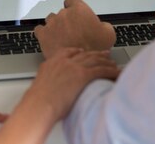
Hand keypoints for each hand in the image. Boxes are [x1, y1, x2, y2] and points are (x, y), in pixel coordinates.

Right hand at [0, 48, 118, 143]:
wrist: (39, 104)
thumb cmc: (38, 100)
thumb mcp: (41, 82)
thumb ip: (49, 77)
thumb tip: (52, 84)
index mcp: (53, 61)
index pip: (68, 51)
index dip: (78, 51)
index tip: (83, 52)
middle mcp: (65, 61)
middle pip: (85, 54)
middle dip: (96, 54)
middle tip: (105, 54)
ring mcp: (74, 67)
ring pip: (95, 60)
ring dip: (106, 62)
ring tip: (113, 64)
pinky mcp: (83, 75)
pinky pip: (101, 70)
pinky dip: (111, 71)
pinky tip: (116, 72)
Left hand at [34, 0, 115, 58]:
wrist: (79, 63)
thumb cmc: (94, 48)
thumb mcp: (109, 34)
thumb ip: (103, 25)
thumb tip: (101, 26)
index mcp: (79, 10)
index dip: (73, 5)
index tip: (75, 11)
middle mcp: (64, 14)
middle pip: (62, 12)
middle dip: (67, 20)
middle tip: (73, 31)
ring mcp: (52, 24)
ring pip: (51, 19)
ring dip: (55, 26)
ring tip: (61, 36)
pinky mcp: (44, 35)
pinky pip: (40, 29)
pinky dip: (44, 33)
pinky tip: (49, 38)